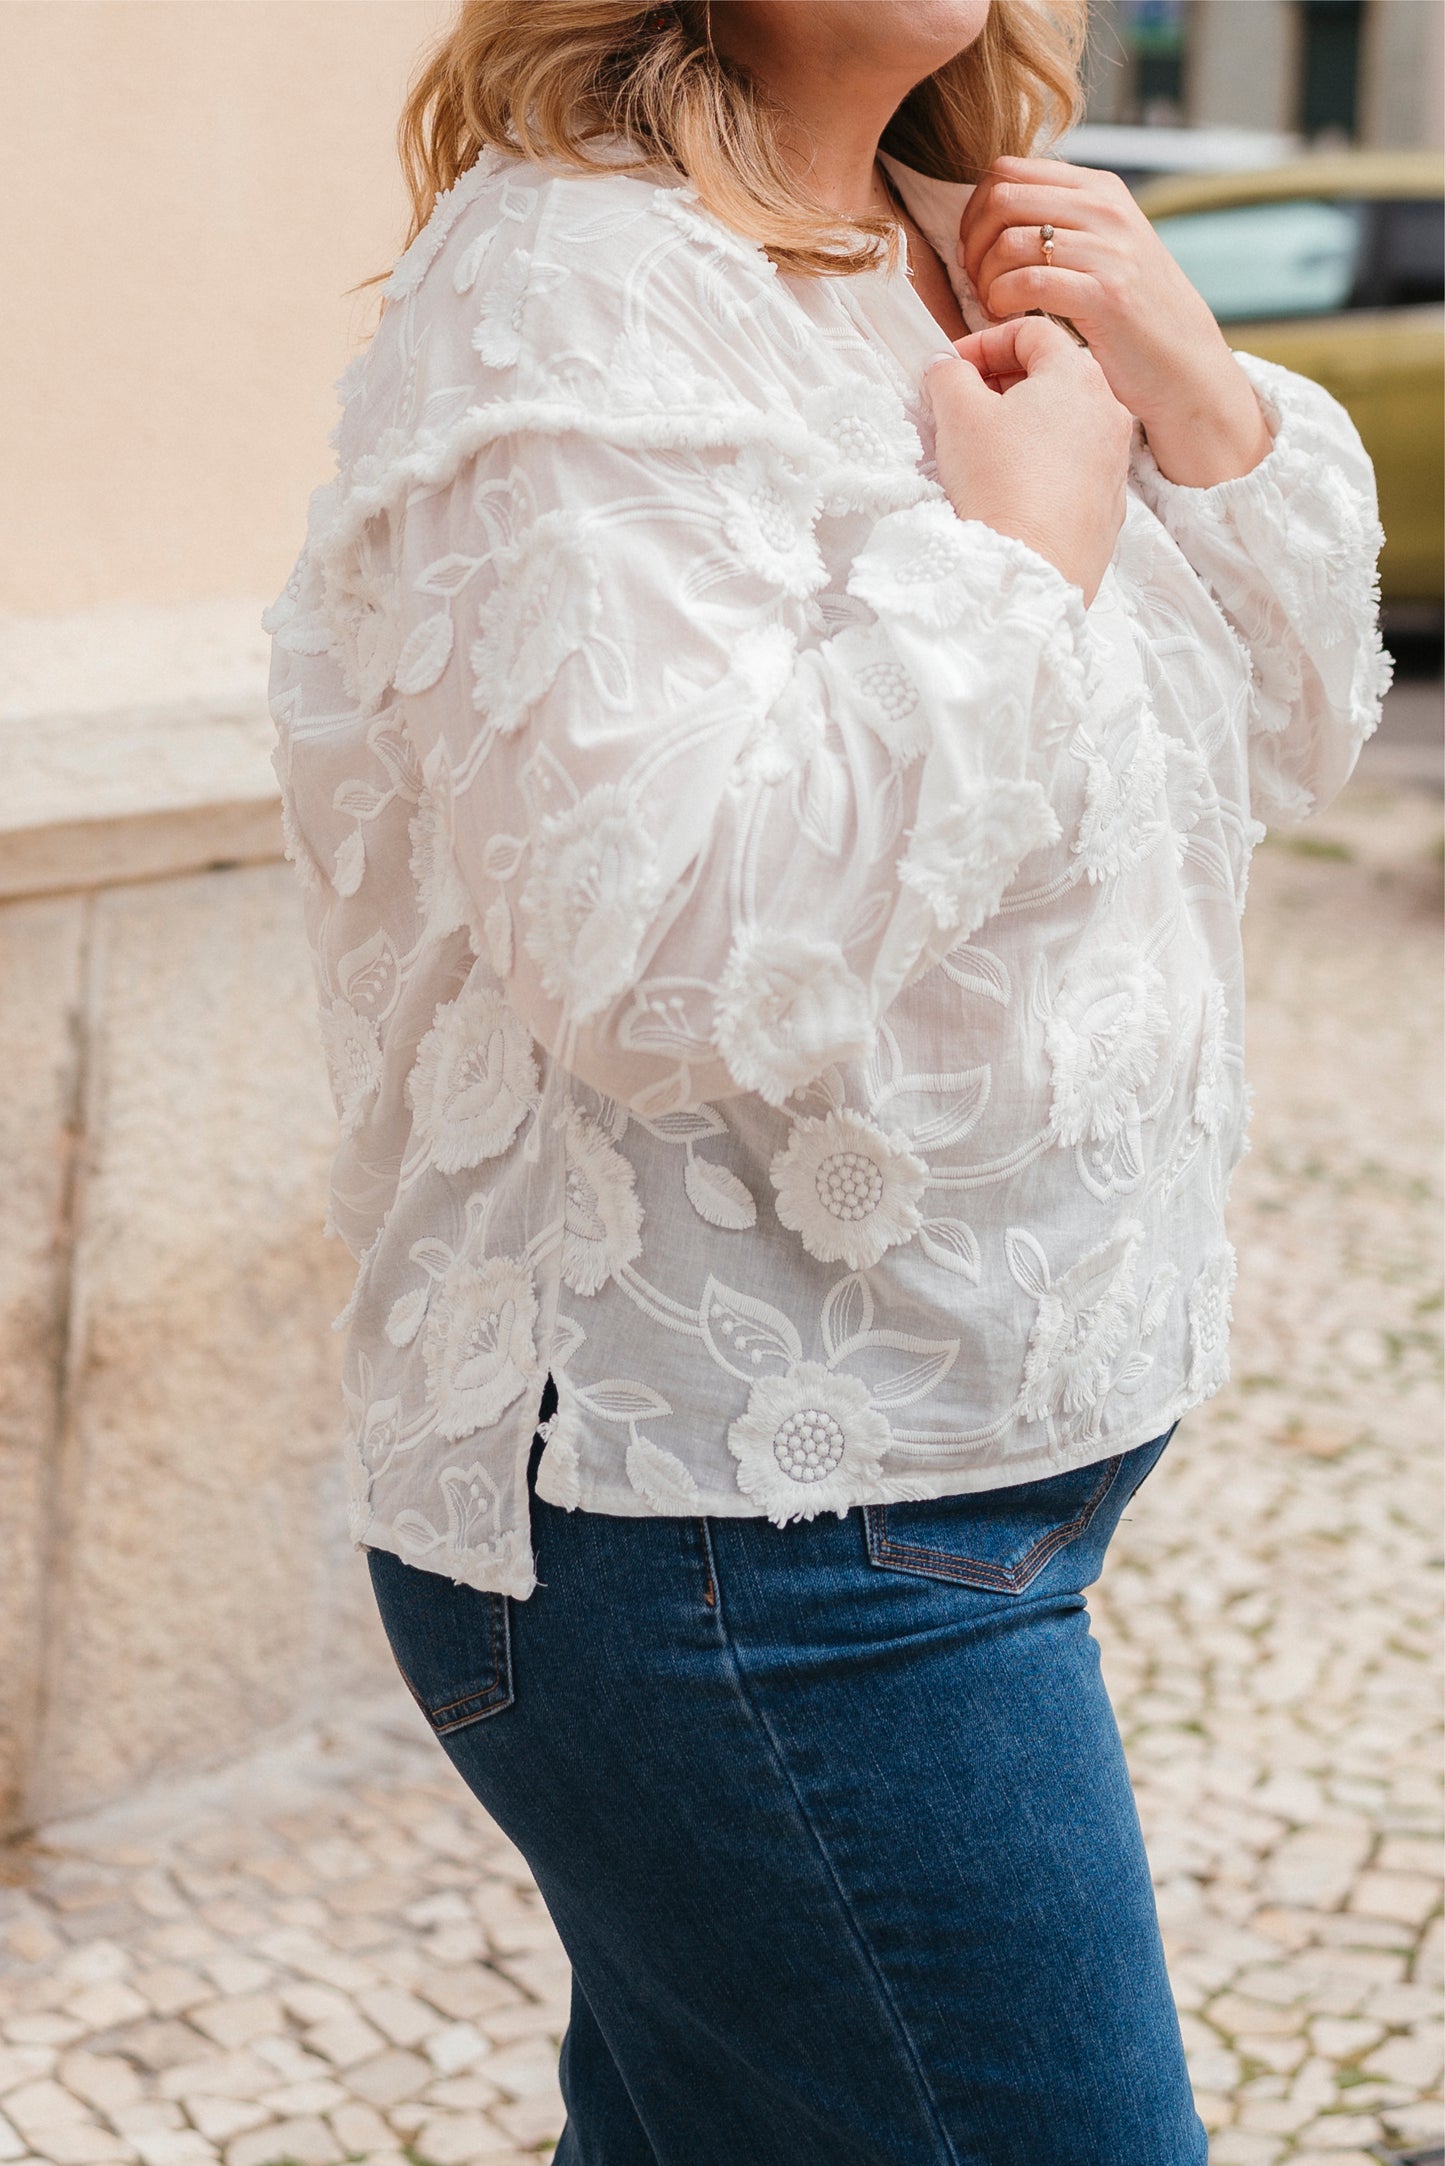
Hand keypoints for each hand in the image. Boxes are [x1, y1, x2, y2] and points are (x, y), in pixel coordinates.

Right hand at [926, 316, 1130, 605]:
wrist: (1033, 570)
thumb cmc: (999, 483)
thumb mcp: (958, 414)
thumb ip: (948, 376)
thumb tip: (946, 368)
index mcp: (1077, 373)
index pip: (1031, 331)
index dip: (984, 342)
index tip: (953, 369)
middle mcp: (1109, 409)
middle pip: (1053, 375)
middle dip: (1004, 383)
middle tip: (964, 407)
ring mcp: (1115, 459)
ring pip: (1066, 423)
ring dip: (1025, 425)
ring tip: (986, 451)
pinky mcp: (1110, 504)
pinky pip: (1074, 467)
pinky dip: (1045, 465)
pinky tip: (1014, 490)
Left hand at [957, 157, 1271, 487]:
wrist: (1183, 364)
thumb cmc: (1133, 315)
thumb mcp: (1105, 248)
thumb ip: (1061, 223)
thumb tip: (996, 213)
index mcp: (1099, 189)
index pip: (1009, 169)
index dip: (975, 210)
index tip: (975, 250)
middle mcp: (1104, 209)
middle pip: (1001, 199)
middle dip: (973, 243)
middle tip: (976, 281)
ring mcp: (1107, 249)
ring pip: (1009, 241)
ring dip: (986, 279)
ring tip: (995, 306)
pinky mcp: (1104, 294)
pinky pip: (1028, 281)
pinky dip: (1002, 301)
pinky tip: (1008, 321)